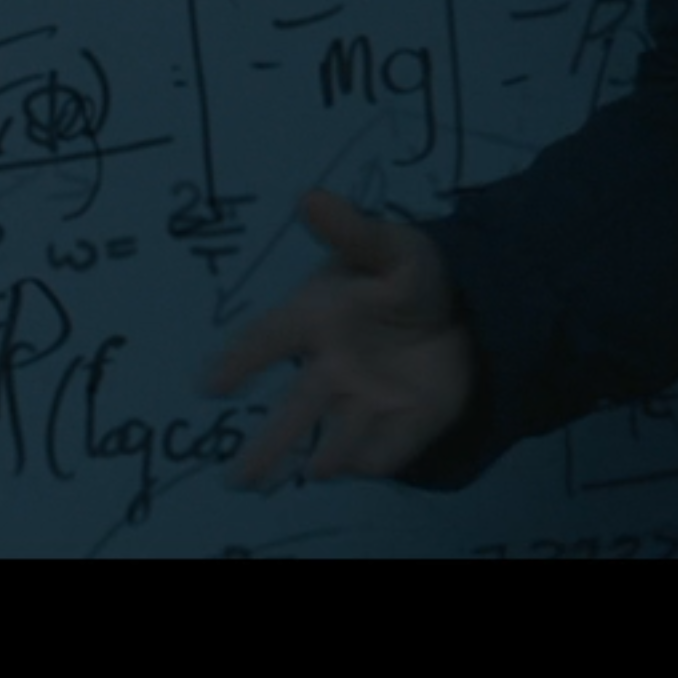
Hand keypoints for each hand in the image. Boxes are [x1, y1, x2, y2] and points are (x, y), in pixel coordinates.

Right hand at [200, 191, 481, 487]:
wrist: (467, 310)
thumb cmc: (406, 277)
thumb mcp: (390, 246)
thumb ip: (352, 232)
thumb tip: (310, 196)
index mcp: (317, 320)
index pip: (270, 339)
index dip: (239, 360)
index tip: (210, 386)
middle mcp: (332, 370)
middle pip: (294, 411)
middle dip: (267, 445)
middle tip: (237, 481)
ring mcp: (367, 403)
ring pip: (337, 439)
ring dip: (326, 454)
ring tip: (314, 471)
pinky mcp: (405, 425)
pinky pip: (387, 449)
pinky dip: (375, 456)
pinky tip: (359, 466)